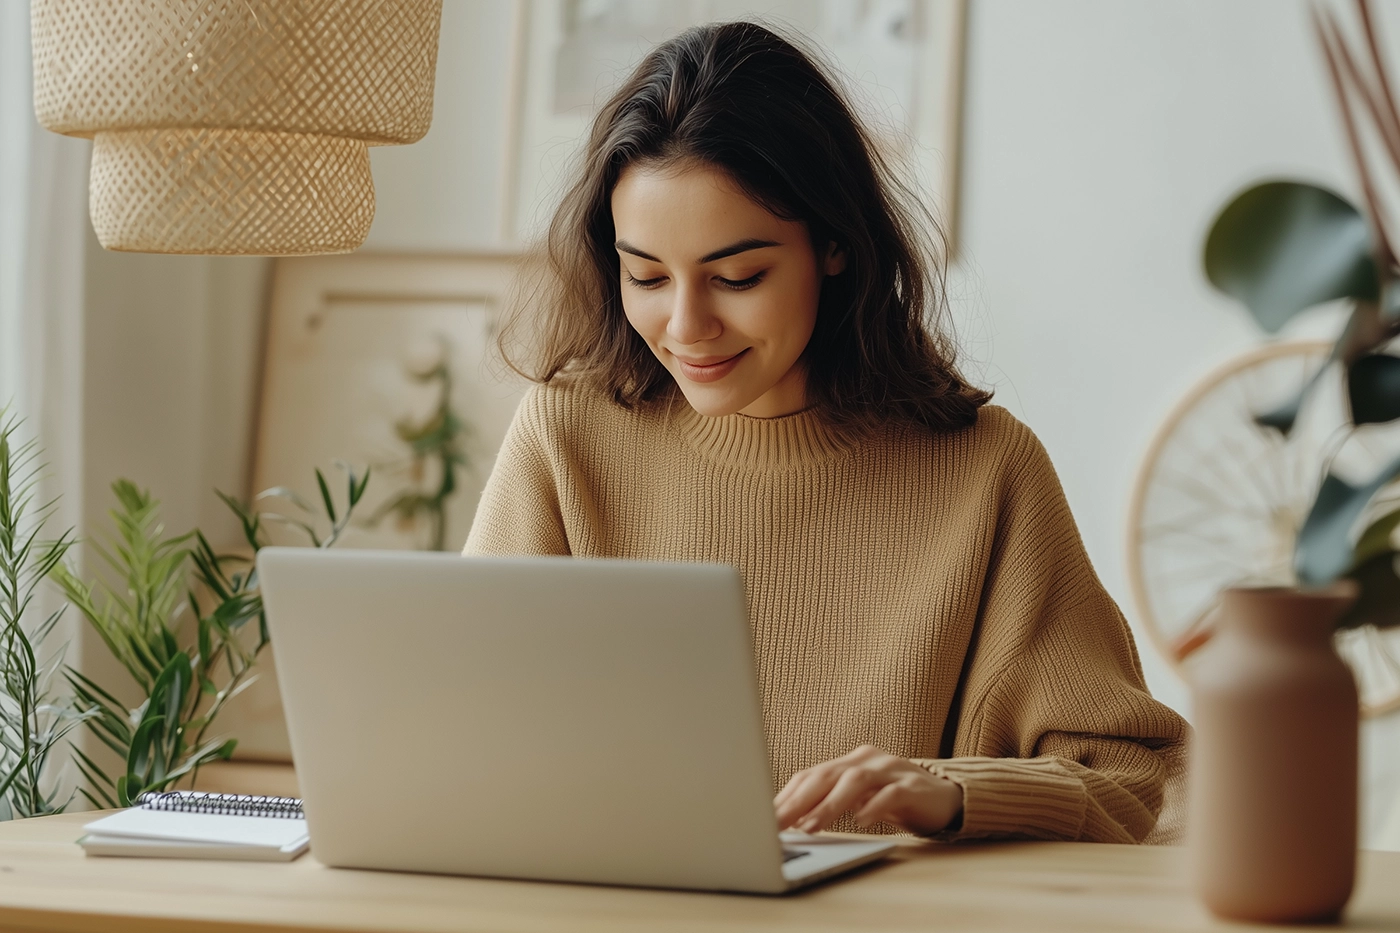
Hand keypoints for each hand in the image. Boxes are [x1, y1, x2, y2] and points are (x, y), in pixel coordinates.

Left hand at [774, 745, 963, 835]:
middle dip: (798, 800)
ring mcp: (890, 770)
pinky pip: (890, 793)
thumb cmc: (893, 799)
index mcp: (848, 762)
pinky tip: (861, 821)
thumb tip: (790, 822)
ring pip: (855, 781)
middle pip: (827, 774)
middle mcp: (866, 760)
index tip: (764, 818)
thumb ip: (829, 802)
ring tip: (811, 826)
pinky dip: (874, 806)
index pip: (810, 775)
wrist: (944, 796)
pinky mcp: (913, 787)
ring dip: (830, 805)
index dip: (785, 796)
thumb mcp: (858, 799)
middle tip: (777, 823)